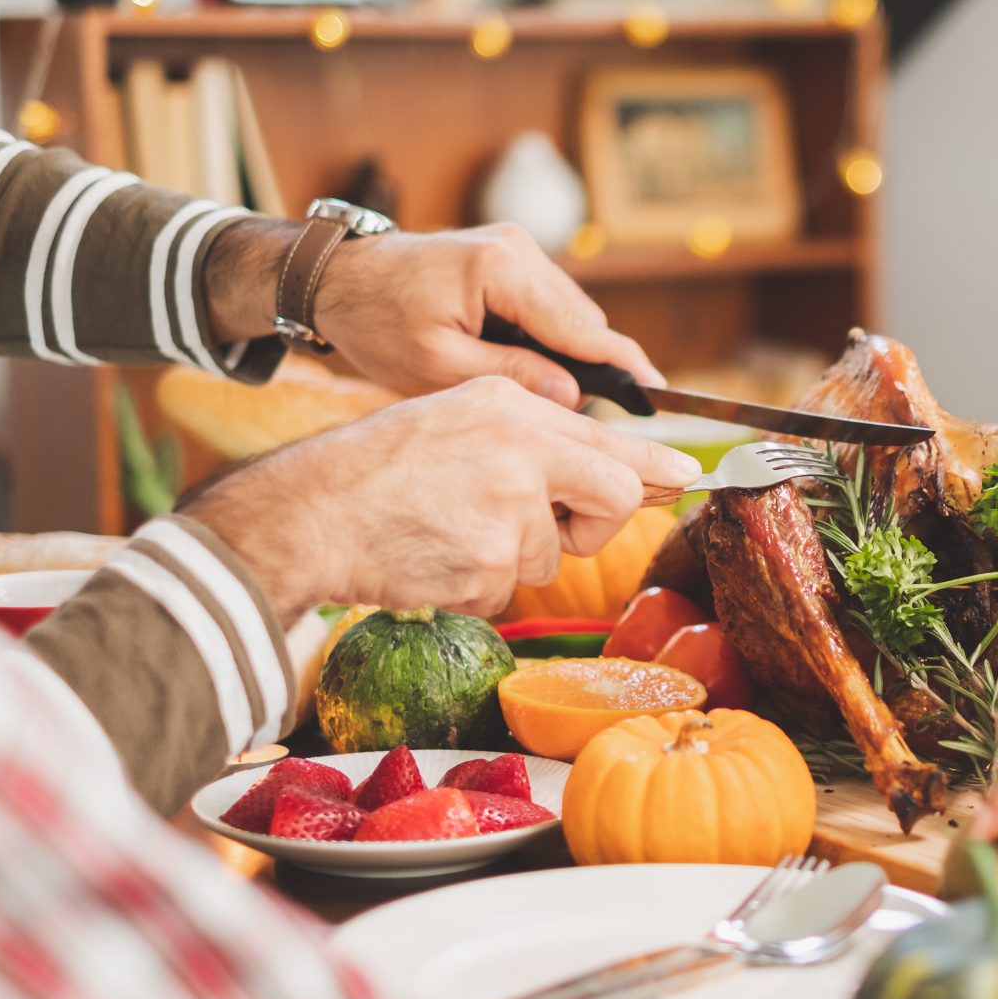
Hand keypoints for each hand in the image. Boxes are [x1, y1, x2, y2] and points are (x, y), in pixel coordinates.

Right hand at [182, 376, 698, 623]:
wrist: (307, 514)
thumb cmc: (374, 469)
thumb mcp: (456, 421)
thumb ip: (531, 440)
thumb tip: (612, 469)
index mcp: (512, 409)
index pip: (611, 440)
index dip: (657, 466)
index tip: (690, 477)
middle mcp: (521, 452)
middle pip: (615, 497)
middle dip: (593, 523)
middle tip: (550, 525)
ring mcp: (509, 511)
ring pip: (550, 554)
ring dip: (509, 556)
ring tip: (447, 529)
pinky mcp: (489, 564)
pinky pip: (505, 589)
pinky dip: (472, 585)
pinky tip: (430, 557)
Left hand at [316, 225, 662, 402]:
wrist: (335, 278)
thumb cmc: (375, 322)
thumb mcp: (437, 366)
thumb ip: (510, 378)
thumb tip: (573, 395)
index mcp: (503, 269)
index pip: (584, 328)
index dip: (624, 367)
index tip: (659, 398)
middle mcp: (520, 250)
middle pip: (584, 322)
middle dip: (592, 370)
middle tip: (590, 422)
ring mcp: (516, 249)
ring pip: (570, 316)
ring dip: (567, 356)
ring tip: (550, 400)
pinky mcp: (509, 259)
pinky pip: (548, 308)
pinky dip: (547, 340)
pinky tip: (526, 369)